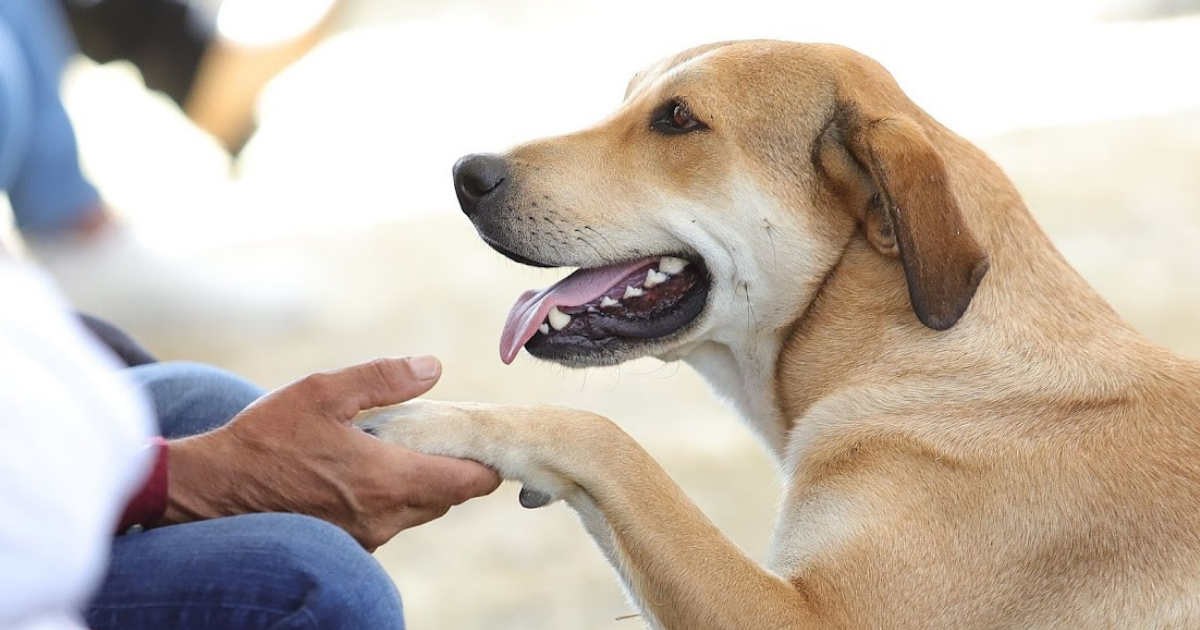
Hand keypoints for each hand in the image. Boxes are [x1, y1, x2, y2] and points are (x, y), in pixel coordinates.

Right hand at [159, 356, 500, 549]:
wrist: (210, 491)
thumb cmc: (265, 439)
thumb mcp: (323, 392)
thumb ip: (383, 379)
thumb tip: (432, 367)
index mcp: (389, 479)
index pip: (468, 483)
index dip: (486, 463)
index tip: (484, 440)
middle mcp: (385, 516)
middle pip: (448, 498)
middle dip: (455, 468)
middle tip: (445, 435)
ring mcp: (366, 536)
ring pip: (419, 511)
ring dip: (422, 483)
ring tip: (404, 446)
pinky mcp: (348, 543)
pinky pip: (390, 520)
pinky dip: (394, 497)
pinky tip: (369, 469)